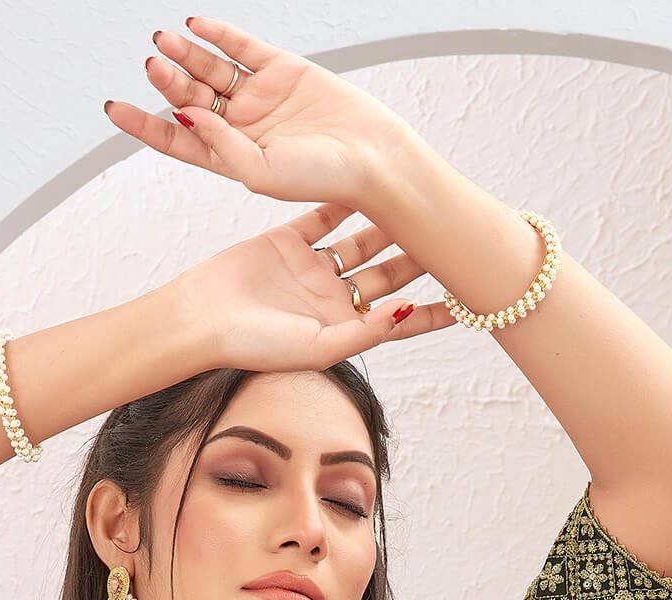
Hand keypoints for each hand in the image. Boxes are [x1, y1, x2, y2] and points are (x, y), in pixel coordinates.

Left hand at [104, 15, 413, 209]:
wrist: (370, 157)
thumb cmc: (321, 178)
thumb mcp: (260, 173)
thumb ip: (220, 147)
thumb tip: (186, 114)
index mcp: (230, 157)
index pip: (176, 138)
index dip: (144, 124)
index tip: (115, 108)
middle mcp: (240, 126)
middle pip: (190, 98)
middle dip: (166, 81)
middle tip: (151, 63)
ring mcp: (259, 96)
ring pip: (210, 70)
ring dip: (185, 56)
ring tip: (162, 41)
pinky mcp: (281, 69)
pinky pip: (241, 47)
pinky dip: (217, 34)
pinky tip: (194, 26)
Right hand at [166, 202, 457, 374]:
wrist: (200, 321)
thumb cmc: (253, 346)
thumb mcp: (317, 346)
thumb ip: (365, 331)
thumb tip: (406, 311)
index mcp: (343, 331)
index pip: (400, 321)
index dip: (435, 312)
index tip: (472, 301)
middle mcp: (331, 301)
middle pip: (387, 275)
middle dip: (420, 257)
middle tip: (454, 232)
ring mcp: (311, 270)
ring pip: (361, 242)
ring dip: (391, 223)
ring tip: (421, 200)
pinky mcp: (287, 241)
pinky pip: (325, 215)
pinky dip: (348, 199)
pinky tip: (375, 181)